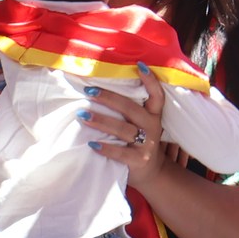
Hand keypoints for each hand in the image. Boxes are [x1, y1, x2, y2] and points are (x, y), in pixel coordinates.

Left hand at [80, 64, 171, 186]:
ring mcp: (146, 144)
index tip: (139, 65)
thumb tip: (100, 90)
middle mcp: (152, 127)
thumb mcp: (141, 124)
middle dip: (109, 98)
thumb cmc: (139, 142)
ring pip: (123, 129)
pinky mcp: (138, 160)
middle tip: (89, 91)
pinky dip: (106, 147)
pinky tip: (91, 143)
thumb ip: (130, 109)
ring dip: (101, 121)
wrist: (151, 173)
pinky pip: (120, 152)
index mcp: (153, 115)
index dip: (150, 80)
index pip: (156, 95)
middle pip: (131, 109)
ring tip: (82, 115)